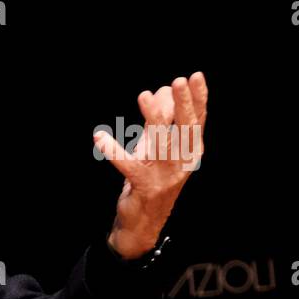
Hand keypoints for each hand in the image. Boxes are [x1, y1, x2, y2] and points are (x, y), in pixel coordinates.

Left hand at [93, 72, 206, 258]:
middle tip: (178, 81)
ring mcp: (165, 176)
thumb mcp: (156, 148)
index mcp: (190, 152)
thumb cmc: (150, 179)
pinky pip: (128, 166)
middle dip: (183, 104)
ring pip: (161, 143)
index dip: (198, 99)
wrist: (142, 222)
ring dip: (153, 119)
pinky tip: (99, 138)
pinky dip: (113, 151)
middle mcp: (182, 163)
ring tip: (145, 96)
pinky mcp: (145, 187)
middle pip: (185, 130)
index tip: (196, 77)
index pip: (197, 121)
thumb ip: (159, 122)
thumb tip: (163, 90)